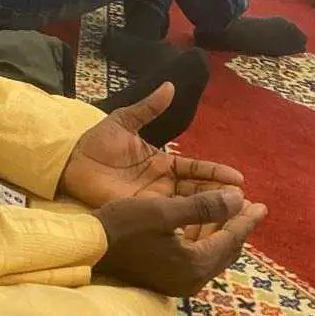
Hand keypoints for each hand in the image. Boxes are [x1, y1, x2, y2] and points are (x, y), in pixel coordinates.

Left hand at [59, 84, 243, 206]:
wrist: (71, 160)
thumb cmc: (96, 141)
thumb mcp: (124, 120)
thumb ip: (148, 108)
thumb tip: (169, 86)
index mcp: (161, 162)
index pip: (195, 168)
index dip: (216, 173)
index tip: (238, 178)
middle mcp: (161, 183)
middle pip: (197, 190)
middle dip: (220, 195)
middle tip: (244, 202)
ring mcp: (151, 199)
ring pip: (186, 206)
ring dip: (208, 211)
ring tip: (233, 216)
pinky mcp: (139, 212)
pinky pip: (166, 219)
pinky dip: (185, 223)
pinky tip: (203, 228)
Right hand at [94, 190, 266, 296]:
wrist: (88, 250)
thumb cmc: (122, 226)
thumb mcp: (162, 211)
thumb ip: (203, 207)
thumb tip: (239, 199)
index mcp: (194, 263)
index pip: (230, 239)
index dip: (246, 219)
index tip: (261, 204)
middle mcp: (191, 280)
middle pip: (224, 251)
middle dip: (236, 227)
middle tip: (249, 207)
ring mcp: (178, 283)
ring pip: (210, 255)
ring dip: (220, 232)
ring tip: (228, 212)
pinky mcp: (165, 279)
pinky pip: (196, 259)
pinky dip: (204, 241)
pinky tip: (201, 226)